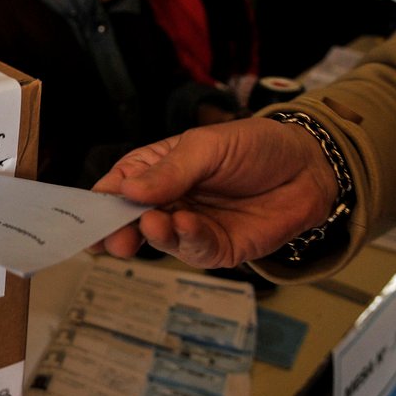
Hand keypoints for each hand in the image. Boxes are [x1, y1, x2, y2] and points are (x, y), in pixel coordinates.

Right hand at [91, 117, 338, 267]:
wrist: (310, 168)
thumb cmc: (255, 147)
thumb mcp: (208, 146)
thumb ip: (169, 171)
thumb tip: (127, 189)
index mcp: (157, 169)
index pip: (119, 185)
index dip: (100, 199)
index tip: (85, 213)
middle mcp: (168, 200)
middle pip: (130, 220)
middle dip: (116, 230)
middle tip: (109, 237)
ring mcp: (190, 226)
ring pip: (159, 238)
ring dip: (152, 234)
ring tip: (151, 223)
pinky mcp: (216, 248)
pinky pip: (194, 249)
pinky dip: (186, 239)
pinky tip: (185, 225)